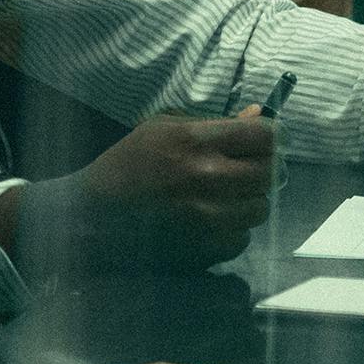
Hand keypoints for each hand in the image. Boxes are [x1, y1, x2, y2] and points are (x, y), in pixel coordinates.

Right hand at [9, 113, 276, 278]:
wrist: (93, 215)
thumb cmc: (128, 164)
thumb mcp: (163, 127)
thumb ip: (214, 121)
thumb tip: (259, 114)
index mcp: (194, 140)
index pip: (265, 136)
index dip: (268, 137)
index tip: (259, 141)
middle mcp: (206, 178)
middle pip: (271, 172)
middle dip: (260, 168)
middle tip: (240, 168)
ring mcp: (209, 217)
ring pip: (261, 207)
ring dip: (247, 200)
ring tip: (221, 196)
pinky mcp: (206, 249)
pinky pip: (242, 237)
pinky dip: (231, 229)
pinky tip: (207, 220)